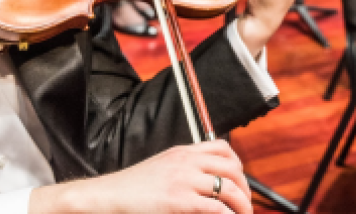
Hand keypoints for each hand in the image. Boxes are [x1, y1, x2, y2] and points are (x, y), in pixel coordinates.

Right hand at [30, 140, 250, 213]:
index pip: (223, 147)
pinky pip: (214, 206)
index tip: (240, 181)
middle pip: (232, 167)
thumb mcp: (162, 166)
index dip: (238, 165)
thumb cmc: (133, 186)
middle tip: (245, 204)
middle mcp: (186, 161)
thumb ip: (183, 167)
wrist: (110, 194)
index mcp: (183, 151)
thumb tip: (204, 178)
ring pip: (229, 187)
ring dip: (242, 204)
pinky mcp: (179, 200)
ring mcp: (184, 180)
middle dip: (245, 187)